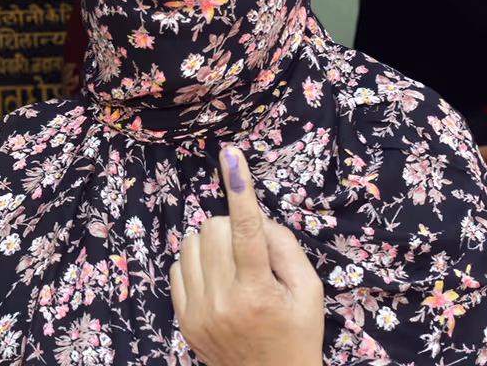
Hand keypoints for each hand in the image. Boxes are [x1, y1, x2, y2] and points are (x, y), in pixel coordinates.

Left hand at [170, 146, 323, 365]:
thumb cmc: (296, 333)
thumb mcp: (309, 291)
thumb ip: (285, 247)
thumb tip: (254, 216)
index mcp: (258, 293)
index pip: (247, 230)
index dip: (239, 188)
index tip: (231, 154)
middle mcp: (223, 301)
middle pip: (214, 229)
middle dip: (233, 228)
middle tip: (251, 253)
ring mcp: (198, 311)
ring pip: (191, 243)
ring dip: (212, 244)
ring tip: (233, 268)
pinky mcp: (182, 318)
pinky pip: (177, 266)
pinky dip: (196, 264)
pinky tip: (217, 281)